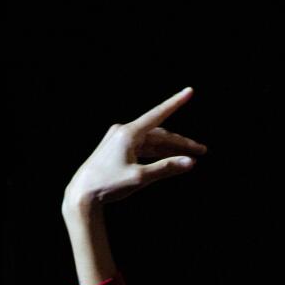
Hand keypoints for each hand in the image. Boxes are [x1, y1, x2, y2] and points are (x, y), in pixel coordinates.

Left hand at [65, 87, 207, 208]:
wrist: (82, 193)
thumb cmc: (109, 185)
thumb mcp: (140, 178)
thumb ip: (166, 168)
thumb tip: (190, 163)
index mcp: (128, 133)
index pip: (158, 114)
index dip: (176, 103)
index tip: (189, 91)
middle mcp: (123, 131)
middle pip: (160, 134)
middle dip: (181, 143)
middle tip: (202, 151)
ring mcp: (119, 139)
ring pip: (152, 141)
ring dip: (171, 148)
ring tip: (190, 157)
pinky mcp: (117, 148)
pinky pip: (144, 147)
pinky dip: (157, 152)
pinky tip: (169, 158)